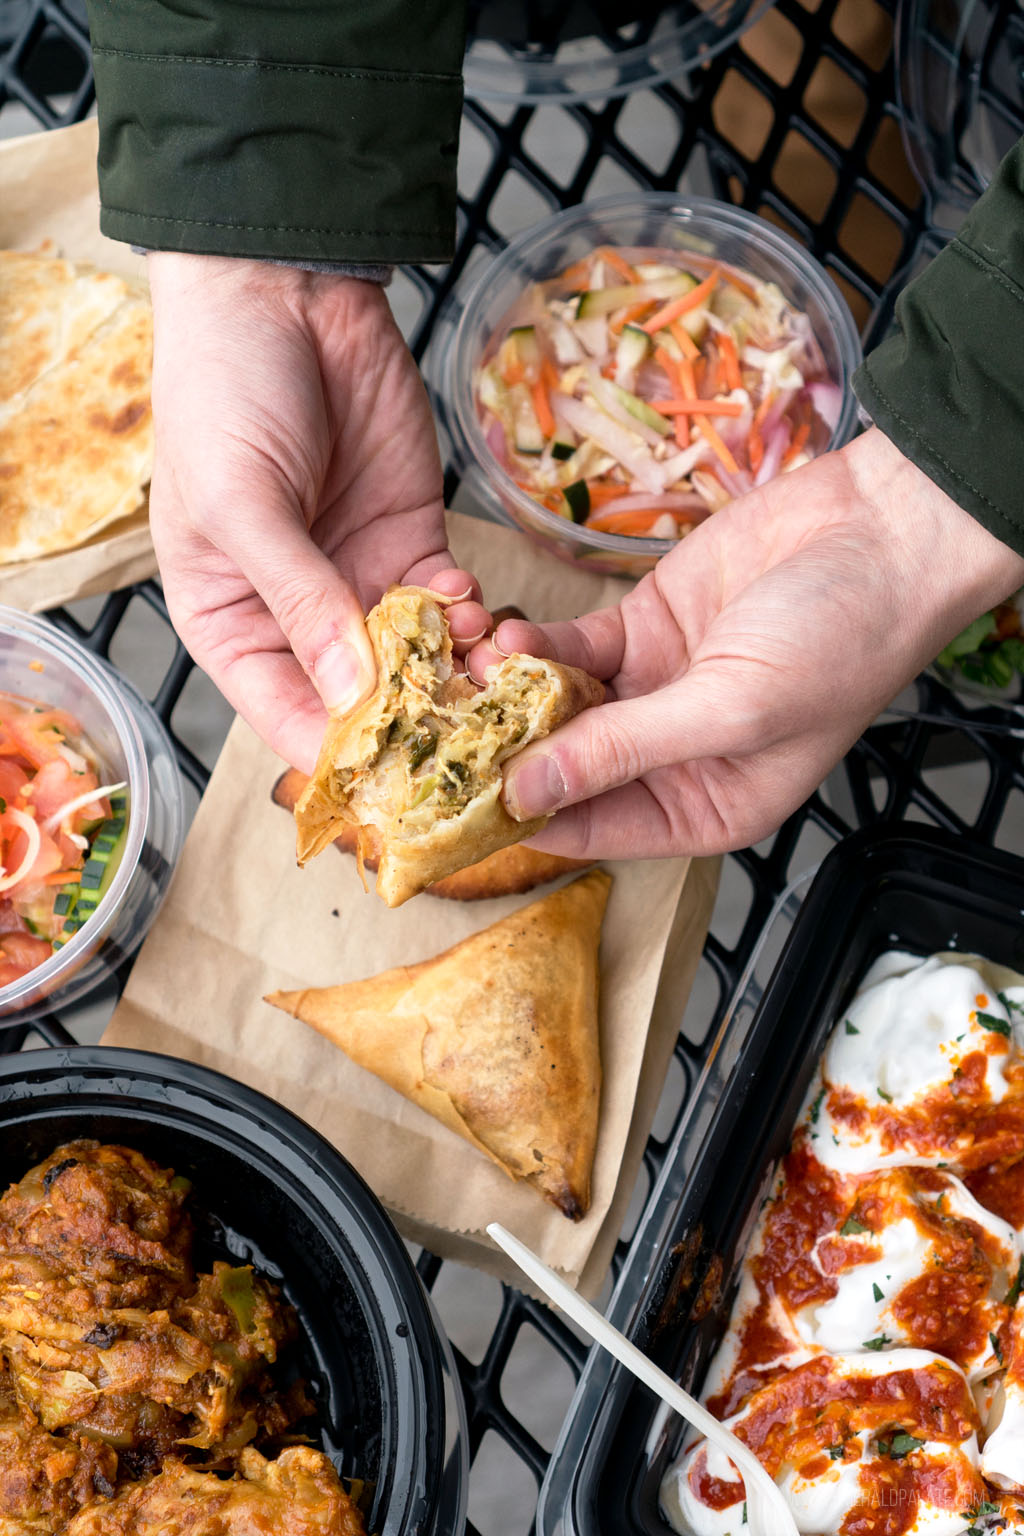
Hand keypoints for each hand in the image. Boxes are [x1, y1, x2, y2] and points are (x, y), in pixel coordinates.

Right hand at [145, 253, 488, 772]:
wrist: (284, 292)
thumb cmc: (226, 395)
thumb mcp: (244, 504)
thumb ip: (301, 599)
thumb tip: (353, 692)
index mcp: (233, 624)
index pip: (286, 716)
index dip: (341, 759)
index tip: (397, 795)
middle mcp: (299, 618)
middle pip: (363, 700)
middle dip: (416, 722)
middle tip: (471, 740)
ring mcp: (360, 581)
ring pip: (418, 659)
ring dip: (456, 673)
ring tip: (490, 675)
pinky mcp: (413, 541)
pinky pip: (449, 604)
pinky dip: (471, 618)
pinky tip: (485, 614)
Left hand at [468, 429, 1023, 859]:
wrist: (882, 532)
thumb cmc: (839, 640)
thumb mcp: (731, 710)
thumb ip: (624, 750)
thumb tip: (528, 793)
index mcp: (704, 806)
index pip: (592, 832)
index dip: (524, 822)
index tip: (450, 806)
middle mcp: (670, 759)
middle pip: (564, 770)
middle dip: (503, 752)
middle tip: (437, 734)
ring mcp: (651, 691)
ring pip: (555, 707)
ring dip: (509, 694)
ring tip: (466, 674)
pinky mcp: (640, 630)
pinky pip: (568, 649)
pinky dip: (534, 644)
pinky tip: (504, 635)